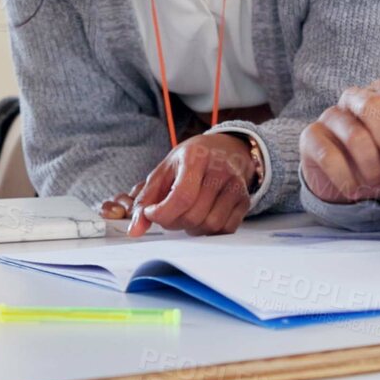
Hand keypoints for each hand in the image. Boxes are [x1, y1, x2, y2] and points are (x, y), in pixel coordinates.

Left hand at [99, 132, 254, 236]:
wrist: (225, 149)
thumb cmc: (191, 160)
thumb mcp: (164, 171)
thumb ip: (146, 199)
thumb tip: (135, 230)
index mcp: (196, 157)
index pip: (181, 197)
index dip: (162, 213)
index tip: (152, 213)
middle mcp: (220, 169)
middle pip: (193, 215)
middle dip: (174, 222)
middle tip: (169, 214)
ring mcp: (236, 185)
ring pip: (210, 225)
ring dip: (192, 228)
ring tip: (186, 215)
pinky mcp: (244, 200)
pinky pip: (225, 229)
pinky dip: (209, 230)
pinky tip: (202, 218)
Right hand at [300, 80, 379, 203]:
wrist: (350, 189)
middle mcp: (354, 98)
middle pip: (373, 104)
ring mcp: (330, 115)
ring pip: (353, 133)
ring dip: (369, 165)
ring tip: (373, 180)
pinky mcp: (310, 136)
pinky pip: (328, 154)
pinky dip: (345, 177)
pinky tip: (351, 187)